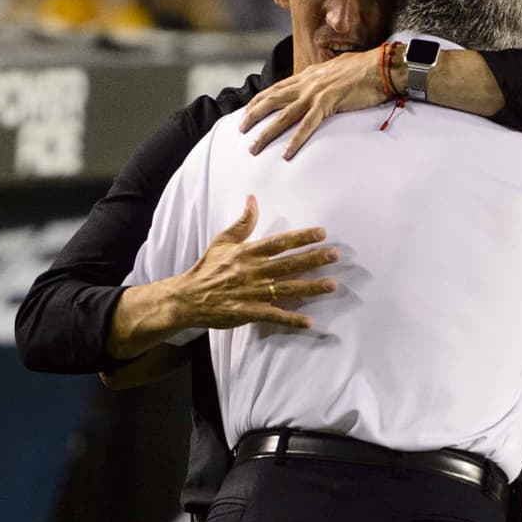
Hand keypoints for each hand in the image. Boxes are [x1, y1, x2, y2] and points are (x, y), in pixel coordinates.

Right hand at [162, 195, 337, 330]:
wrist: (186, 298)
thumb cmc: (207, 268)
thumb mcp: (222, 241)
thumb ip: (242, 223)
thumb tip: (253, 199)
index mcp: (246, 253)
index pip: (278, 242)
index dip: (301, 237)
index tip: (321, 232)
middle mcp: (251, 271)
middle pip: (287, 264)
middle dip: (313, 259)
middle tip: (335, 255)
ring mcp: (250, 293)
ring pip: (286, 289)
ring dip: (310, 287)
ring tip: (332, 285)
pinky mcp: (247, 312)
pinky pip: (273, 316)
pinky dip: (291, 320)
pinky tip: (310, 322)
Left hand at [240, 49, 389, 158]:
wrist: (381, 66)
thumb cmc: (364, 68)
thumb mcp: (336, 70)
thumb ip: (322, 79)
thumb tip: (318, 85)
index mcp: (308, 75)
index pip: (276, 88)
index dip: (259, 100)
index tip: (246, 111)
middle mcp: (307, 83)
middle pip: (272, 101)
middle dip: (253, 115)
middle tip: (240, 129)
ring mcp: (315, 93)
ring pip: (283, 116)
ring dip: (266, 133)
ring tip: (253, 147)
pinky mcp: (328, 104)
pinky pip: (307, 125)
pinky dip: (295, 140)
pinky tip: (286, 153)